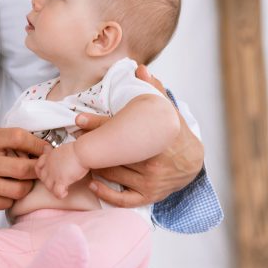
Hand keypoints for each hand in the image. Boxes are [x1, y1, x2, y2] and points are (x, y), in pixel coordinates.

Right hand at [0, 127, 49, 210]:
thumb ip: (9, 139)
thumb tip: (42, 148)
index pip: (19, 138)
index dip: (38, 145)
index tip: (46, 150)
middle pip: (24, 168)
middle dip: (38, 170)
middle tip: (40, 169)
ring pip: (19, 190)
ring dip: (25, 186)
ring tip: (21, 180)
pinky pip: (7, 203)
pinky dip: (10, 197)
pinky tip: (5, 190)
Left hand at [35, 141, 88, 198]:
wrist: (82, 152)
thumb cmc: (77, 150)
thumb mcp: (62, 148)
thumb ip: (55, 153)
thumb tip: (48, 149)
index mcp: (49, 157)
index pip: (38, 167)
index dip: (41, 172)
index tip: (48, 175)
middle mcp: (49, 165)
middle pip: (42, 178)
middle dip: (49, 182)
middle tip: (57, 183)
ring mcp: (53, 173)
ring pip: (48, 187)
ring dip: (54, 189)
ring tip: (62, 189)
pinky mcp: (61, 180)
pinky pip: (57, 192)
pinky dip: (61, 194)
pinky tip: (65, 192)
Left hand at [75, 65, 203, 207]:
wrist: (193, 161)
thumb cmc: (174, 132)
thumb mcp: (166, 109)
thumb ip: (153, 89)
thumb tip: (140, 68)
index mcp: (157, 139)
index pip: (121, 130)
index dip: (96, 124)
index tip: (78, 120)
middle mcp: (153, 162)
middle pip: (113, 154)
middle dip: (91, 148)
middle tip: (74, 141)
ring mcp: (151, 181)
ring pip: (113, 174)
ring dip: (95, 167)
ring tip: (81, 158)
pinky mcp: (150, 196)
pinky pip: (124, 199)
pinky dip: (106, 193)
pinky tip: (93, 183)